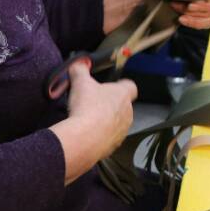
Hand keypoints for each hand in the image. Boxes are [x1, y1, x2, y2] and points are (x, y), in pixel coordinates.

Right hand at [57, 59, 136, 178]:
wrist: (85, 138)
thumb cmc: (87, 108)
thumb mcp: (80, 83)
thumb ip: (80, 70)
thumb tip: (79, 64)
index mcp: (123, 94)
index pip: (130, 86)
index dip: (121, 85)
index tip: (110, 85)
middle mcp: (128, 113)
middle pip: (123, 105)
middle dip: (110, 104)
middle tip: (93, 103)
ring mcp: (122, 131)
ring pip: (117, 123)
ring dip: (106, 121)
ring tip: (88, 120)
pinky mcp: (114, 146)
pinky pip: (109, 138)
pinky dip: (100, 136)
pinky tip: (87, 134)